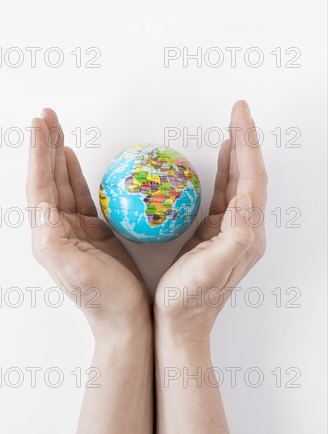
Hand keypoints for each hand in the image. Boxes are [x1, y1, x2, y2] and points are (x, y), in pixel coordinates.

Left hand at [26, 109, 149, 333]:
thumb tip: (41, 205)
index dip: (38, 154)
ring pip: (62, 184)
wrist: (125, 318)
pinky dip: (75, 175)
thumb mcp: (74, 268)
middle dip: (44, 147)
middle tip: (47, 116)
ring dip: (57, 156)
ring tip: (57, 129)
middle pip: (47, 180)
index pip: (39, 187)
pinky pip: (81, 196)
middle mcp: (55, 231)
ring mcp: (75, 230)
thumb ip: (52, 237)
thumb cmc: (103, 296)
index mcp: (47, 237)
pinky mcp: (93, 232)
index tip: (39, 125)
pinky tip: (73, 160)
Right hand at [154, 100, 266, 340]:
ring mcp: (233, 231)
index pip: (253, 179)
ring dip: (239, 152)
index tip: (239, 115)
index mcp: (248, 234)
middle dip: (246, 140)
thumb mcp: (212, 268)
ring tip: (234, 126)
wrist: (180, 323)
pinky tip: (222, 159)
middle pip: (252, 175)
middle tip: (239, 110)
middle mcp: (246, 230)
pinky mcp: (217, 234)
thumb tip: (245, 202)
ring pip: (241, 182)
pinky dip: (226, 172)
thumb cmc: (189, 299)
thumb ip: (235, 237)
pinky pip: (226, 195)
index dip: (247, 144)